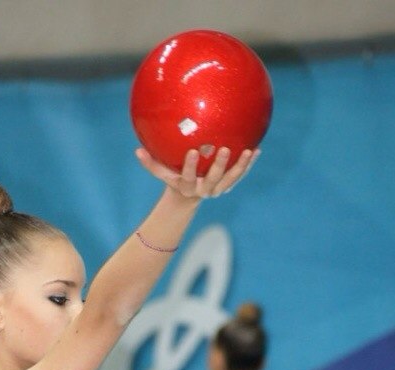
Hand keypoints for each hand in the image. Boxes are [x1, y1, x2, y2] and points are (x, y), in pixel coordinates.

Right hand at [136, 145, 258, 198]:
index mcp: (187, 186)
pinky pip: (240, 175)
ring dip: (240, 166)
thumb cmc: (173, 177)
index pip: (188, 177)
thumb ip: (150, 163)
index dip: (190, 166)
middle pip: (213, 180)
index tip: (192, 151)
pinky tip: (257, 150)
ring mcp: (218, 189)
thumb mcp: (161, 172)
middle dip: (220, 166)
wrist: (188, 196)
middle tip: (225, 149)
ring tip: (249, 151)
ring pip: (231, 179)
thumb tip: (137, 150)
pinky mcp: (228, 185)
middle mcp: (204, 190)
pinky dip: (248, 164)